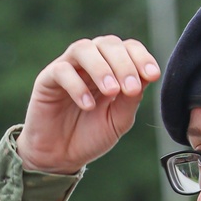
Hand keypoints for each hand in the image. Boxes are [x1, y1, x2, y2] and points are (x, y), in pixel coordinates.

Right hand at [15, 37, 159, 174]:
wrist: (60, 157)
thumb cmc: (90, 136)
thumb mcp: (117, 121)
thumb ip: (130, 100)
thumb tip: (145, 78)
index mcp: (111, 68)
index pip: (128, 48)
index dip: (142, 57)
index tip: (152, 75)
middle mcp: (90, 63)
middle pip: (108, 44)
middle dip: (124, 64)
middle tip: (131, 87)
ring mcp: (68, 68)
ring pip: (84, 49)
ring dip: (101, 67)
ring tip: (111, 91)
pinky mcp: (47, 79)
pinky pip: (62, 70)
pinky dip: (77, 86)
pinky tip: (88, 105)